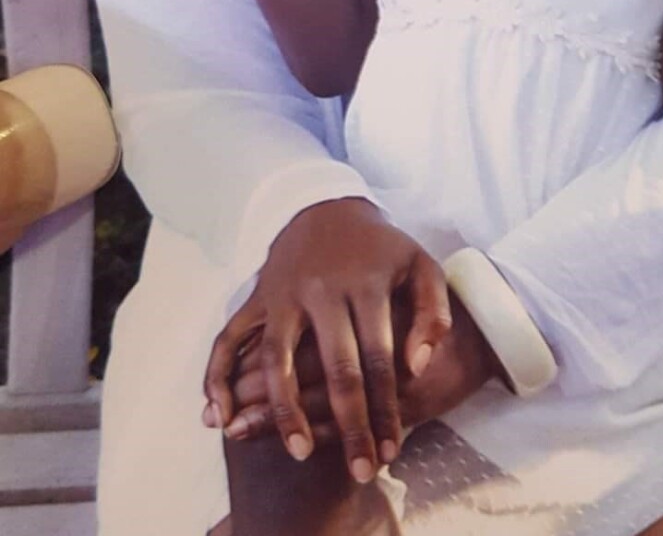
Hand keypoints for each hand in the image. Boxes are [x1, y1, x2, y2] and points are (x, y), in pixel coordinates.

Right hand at [202, 198, 451, 481]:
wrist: (324, 205)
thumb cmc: (380, 247)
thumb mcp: (419, 265)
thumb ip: (432, 313)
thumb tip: (417, 368)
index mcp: (366, 283)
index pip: (379, 357)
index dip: (386, 407)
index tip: (392, 450)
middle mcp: (322, 290)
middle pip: (336, 368)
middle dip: (350, 425)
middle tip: (362, 470)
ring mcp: (284, 294)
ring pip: (278, 360)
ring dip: (286, 410)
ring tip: (301, 452)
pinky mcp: (257, 297)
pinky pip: (229, 340)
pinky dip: (218, 378)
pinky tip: (221, 418)